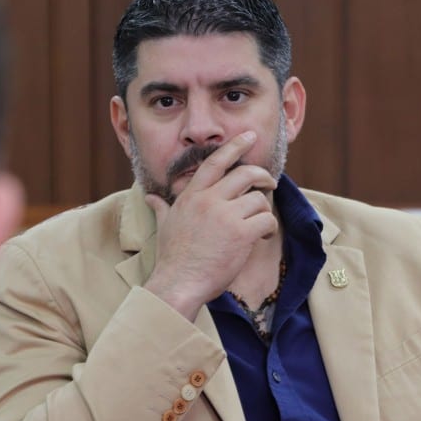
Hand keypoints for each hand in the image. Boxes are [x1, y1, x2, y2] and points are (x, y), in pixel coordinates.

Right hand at [143, 131, 278, 319]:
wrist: (178, 284)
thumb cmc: (172, 258)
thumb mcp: (165, 226)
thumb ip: (161, 207)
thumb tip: (149, 197)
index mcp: (192, 196)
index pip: (215, 162)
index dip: (234, 146)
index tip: (249, 137)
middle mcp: (208, 201)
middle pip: (245, 174)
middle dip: (263, 176)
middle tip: (270, 183)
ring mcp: (225, 216)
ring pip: (259, 199)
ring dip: (265, 210)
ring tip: (262, 225)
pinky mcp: (241, 234)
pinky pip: (266, 219)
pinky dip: (270, 228)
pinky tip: (264, 237)